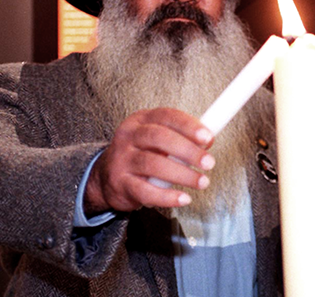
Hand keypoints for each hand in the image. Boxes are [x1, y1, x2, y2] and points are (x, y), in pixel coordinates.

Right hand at [84, 108, 214, 213]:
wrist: (105, 177)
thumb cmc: (141, 154)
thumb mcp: (157, 139)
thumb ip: (181, 137)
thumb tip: (208, 141)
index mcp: (141, 120)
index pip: (167, 116)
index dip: (189, 126)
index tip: (208, 138)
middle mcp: (129, 136)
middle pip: (159, 138)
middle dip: (188, 150)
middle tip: (209, 163)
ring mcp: (122, 160)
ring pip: (153, 165)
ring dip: (182, 175)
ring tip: (202, 182)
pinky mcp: (120, 183)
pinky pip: (145, 191)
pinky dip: (167, 196)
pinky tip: (184, 198)